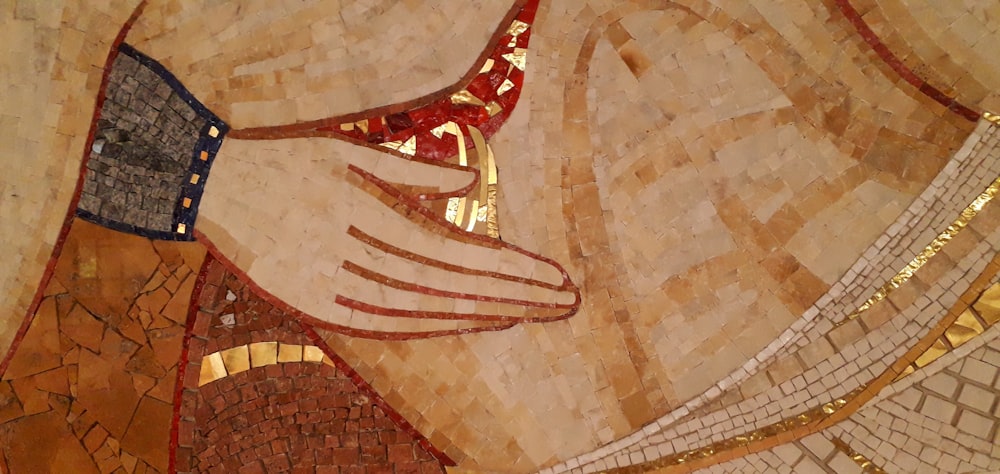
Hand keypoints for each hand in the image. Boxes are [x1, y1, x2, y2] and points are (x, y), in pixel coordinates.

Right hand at [197, 135, 578, 337]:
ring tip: (530, 313)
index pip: (451, 250)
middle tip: (564, 301)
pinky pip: (384, 326)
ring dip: (479, 315)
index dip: (506, 268)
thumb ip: (409, 172)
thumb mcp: (344, 149)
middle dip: (511, 296)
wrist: (209, 188)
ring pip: (420, 312)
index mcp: (360, 210)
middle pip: (446, 286)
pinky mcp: (314, 308)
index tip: (553, 276)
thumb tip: (469, 183)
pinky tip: (471, 322)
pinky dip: (432, 326)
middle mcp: (349, 256)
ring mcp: (329, 288)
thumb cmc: (285, 160)